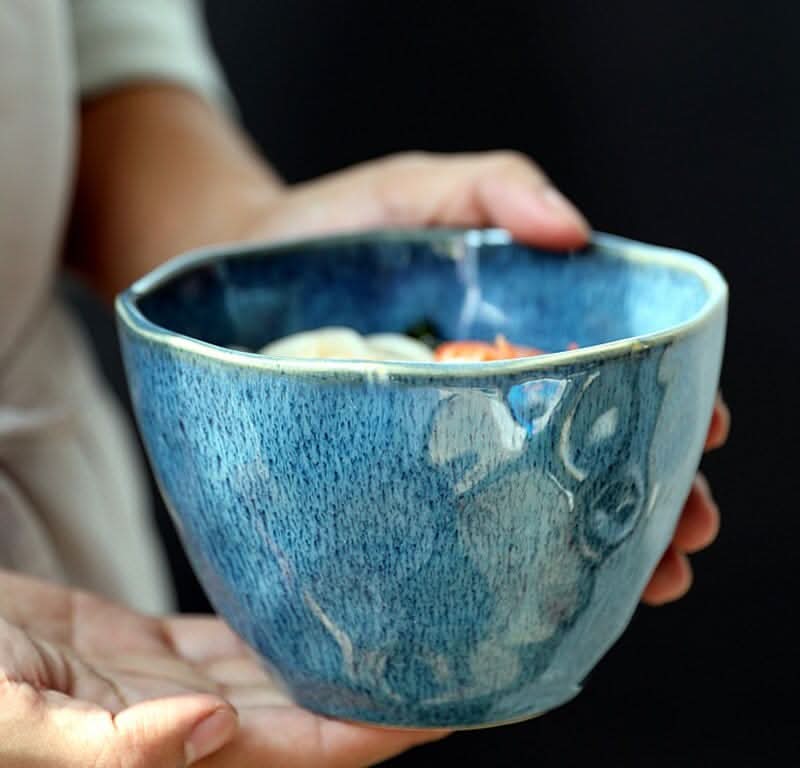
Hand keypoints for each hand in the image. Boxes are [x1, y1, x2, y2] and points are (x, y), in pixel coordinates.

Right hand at [0, 571, 445, 766]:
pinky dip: (268, 631)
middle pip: (294, 718)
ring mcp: (152, 687)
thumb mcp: (10, 725)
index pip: (291, 752)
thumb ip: (109, 751)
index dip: (366, 735)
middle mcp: (168, 729)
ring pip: (264, 679)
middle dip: (369, 697)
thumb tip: (207, 729)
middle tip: (446, 660)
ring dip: (327, 663)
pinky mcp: (132, 650)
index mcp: (153, 758)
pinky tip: (306, 615)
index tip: (439, 707)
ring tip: (393, 634)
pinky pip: (219, 642)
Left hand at [251, 150, 727, 605]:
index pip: (615, 375)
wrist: (239, 266)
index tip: (706, 434)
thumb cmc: (336, 226)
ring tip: (648, 585)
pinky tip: (534, 589)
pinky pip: (457, 517)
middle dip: (649, 496)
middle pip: (591, 450)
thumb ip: (496, 188)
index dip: (669, 407)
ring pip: (537, 498)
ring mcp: (444, 438)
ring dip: (597, 543)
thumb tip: (575, 228)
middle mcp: (493, 393)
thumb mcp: (422, 189)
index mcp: (518, 333)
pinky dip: (503, 554)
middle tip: (683, 542)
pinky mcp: (392, 468)